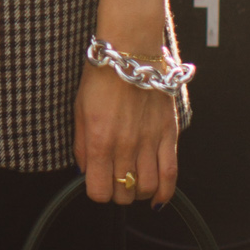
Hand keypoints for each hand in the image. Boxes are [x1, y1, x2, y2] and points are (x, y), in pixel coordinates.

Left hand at [72, 60, 177, 207]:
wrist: (130, 52)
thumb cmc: (102, 78)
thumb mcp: (79, 112)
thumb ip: (81, 146)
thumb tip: (86, 171)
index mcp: (99, 141)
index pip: (99, 191)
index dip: (97, 192)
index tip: (98, 183)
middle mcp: (125, 146)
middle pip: (124, 193)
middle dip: (118, 193)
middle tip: (116, 180)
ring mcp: (148, 141)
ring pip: (147, 187)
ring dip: (139, 192)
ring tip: (134, 182)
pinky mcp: (168, 134)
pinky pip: (170, 173)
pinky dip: (165, 191)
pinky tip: (158, 197)